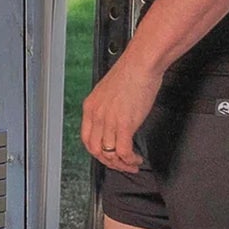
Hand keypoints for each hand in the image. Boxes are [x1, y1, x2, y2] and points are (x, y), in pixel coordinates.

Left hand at [80, 55, 161, 174]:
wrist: (141, 64)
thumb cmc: (130, 73)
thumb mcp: (109, 92)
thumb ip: (107, 108)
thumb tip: (113, 122)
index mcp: (90, 107)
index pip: (86, 139)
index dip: (97, 152)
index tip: (107, 155)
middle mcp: (97, 115)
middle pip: (96, 150)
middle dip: (109, 162)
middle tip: (121, 164)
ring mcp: (109, 121)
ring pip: (109, 154)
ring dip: (122, 164)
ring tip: (132, 164)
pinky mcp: (125, 124)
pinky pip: (124, 151)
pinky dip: (130, 160)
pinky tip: (137, 159)